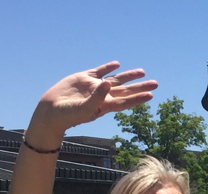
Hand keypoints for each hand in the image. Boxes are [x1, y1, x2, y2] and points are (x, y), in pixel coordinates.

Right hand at [28, 62, 156, 141]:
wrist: (51, 110)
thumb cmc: (69, 115)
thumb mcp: (85, 108)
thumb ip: (97, 97)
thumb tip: (108, 83)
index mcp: (105, 106)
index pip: (126, 101)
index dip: (138, 98)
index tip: (151, 95)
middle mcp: (103, 96)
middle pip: (126, 90)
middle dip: (140, 87)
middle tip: (156, 84)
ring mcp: (94, 86)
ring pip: (116, 80)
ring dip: (129, 76)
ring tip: (142, 72)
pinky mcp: (83, 78)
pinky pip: (99, 71)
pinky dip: (108, 67)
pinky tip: (117, 65)